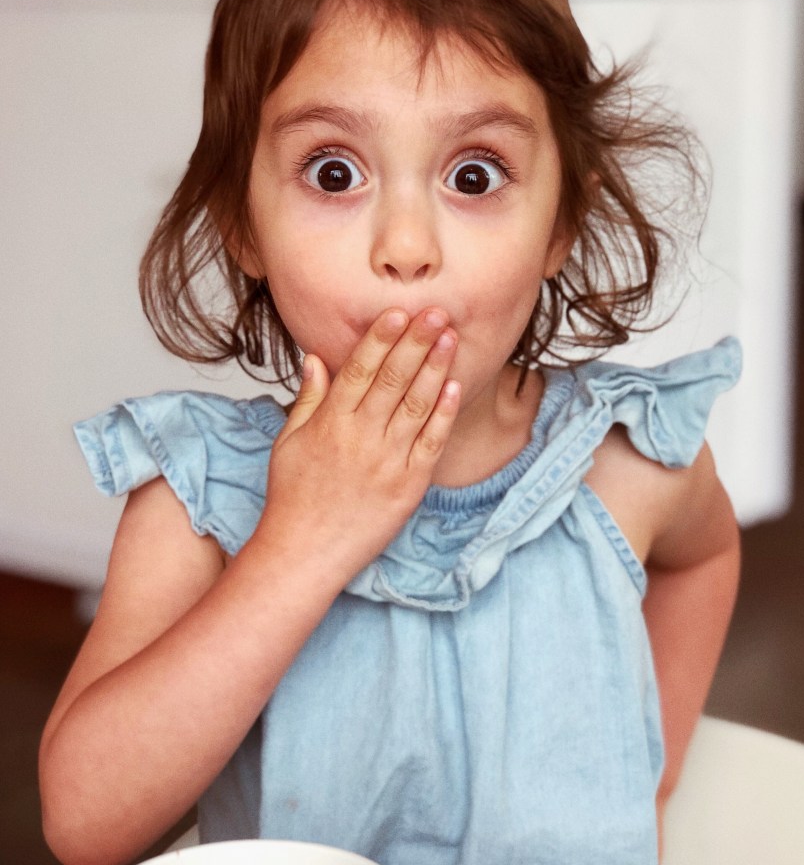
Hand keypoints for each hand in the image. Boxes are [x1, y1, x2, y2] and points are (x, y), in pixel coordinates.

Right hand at [258, 308, 459, 581]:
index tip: (398, 311)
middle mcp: (360, 438)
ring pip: (416, 405)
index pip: (359, 370)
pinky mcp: (408, 487)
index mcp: (330, 423)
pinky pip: (431, 444)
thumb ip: (308, 398)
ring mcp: (387, 463)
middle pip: (393, 379)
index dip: (381, 338)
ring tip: (450, 337)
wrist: (304, 553)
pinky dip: (444, 414)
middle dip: (416, 342)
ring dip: (436, 368)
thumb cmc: (292, 497)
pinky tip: (454, 387)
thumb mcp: (288, 442)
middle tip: (436, 311)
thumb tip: (316, 356)